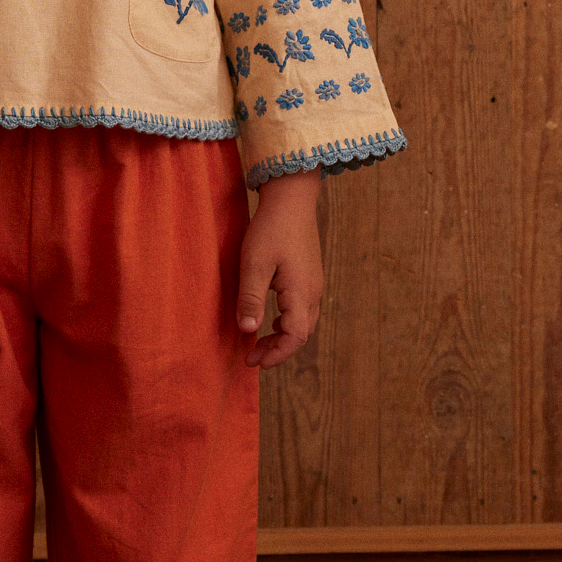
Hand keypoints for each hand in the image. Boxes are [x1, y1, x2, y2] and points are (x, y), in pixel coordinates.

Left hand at [236, 172, 322, 368]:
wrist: (292, 199)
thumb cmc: (271, 228)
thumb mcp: (254, 263)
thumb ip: (251, 298)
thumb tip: (248, 331)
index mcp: (301, 292)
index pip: (295, 336)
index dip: (276, 354)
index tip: (254, 362)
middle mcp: (313, 292)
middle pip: (301, 334)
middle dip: (278, 350)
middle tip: (252, 358)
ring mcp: (314, 284)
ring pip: (303, 323)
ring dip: (283, 337)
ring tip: (259, 343)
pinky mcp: (310, 276)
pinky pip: (303, 310)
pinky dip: (287, 323)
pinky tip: (271, 320)